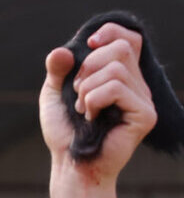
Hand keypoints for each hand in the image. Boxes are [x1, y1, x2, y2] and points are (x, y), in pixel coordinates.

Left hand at [40, 22, 156, 197]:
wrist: (69, 165)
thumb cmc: (65, 133)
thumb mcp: (54, 95)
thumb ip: (57, 71)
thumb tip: (63, 50)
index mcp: (120, 77)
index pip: (128, 39)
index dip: (111, 33)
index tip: (89, 43)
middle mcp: (137, 86)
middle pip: (121, 48)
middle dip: (88, 67)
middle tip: (77, 93)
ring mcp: (144, 100)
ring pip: (117, 68)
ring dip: (87, 89)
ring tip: (82, 110)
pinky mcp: (145, 114)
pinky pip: (118, 88)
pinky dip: (94, 100)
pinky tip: (90, 118)